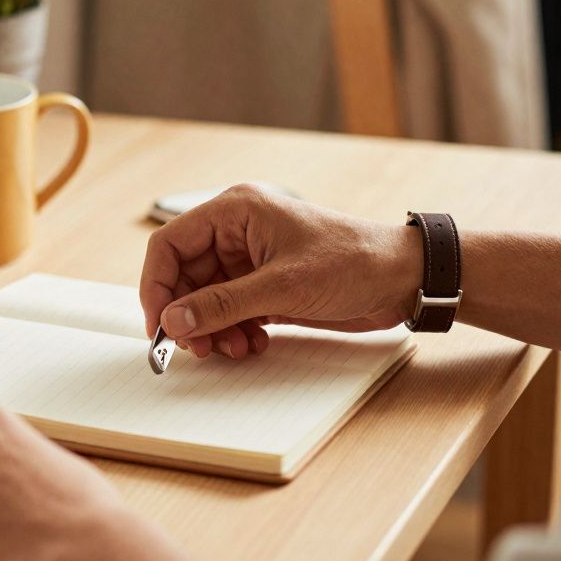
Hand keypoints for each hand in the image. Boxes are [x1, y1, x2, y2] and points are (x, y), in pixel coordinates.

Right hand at [140, 184, 420, 357]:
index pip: (170, 244)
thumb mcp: (281, 286)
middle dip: (188, 315)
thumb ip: (222, 304)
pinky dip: (233, 332)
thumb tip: (174, 319)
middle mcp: (237, 232)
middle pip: (185, 276)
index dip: (157, 285)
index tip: (159, 324)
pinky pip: (230, 311)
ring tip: (234, 348)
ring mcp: (251, 260)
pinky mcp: (266, 285)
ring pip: (206, 299)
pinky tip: (252, 344)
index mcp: (235, 211)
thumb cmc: (352, 262)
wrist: (402, 279)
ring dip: (213, 329)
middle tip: (197, 347)